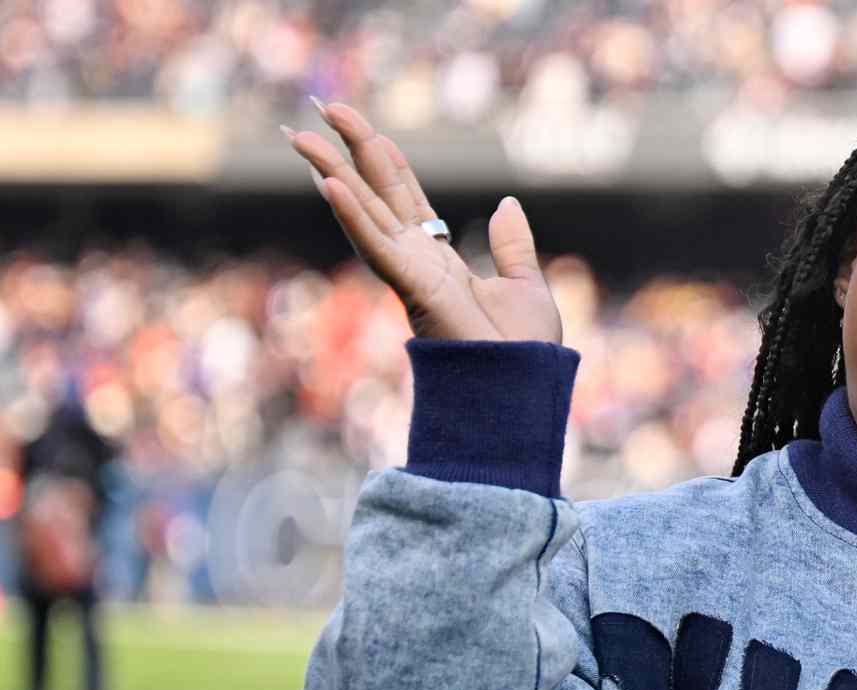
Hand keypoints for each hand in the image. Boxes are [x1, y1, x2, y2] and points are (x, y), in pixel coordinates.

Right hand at [284, 101, 561, 344]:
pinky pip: (377, 246)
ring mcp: (409, 274)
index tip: (362, 126)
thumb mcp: (524, 284)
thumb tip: (507, 203)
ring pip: (364, 213)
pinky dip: (354, 215)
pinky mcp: (412, 289)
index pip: (405, 196)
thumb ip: (513, 244)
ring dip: (333, 173)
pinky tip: (332, 184)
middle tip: (321, 106)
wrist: (523, 386)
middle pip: (375, 193)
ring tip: (304, 138)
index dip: (384, 159)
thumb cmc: (523, 350)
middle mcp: (416, 261)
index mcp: (439, 257)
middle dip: (349, 150)